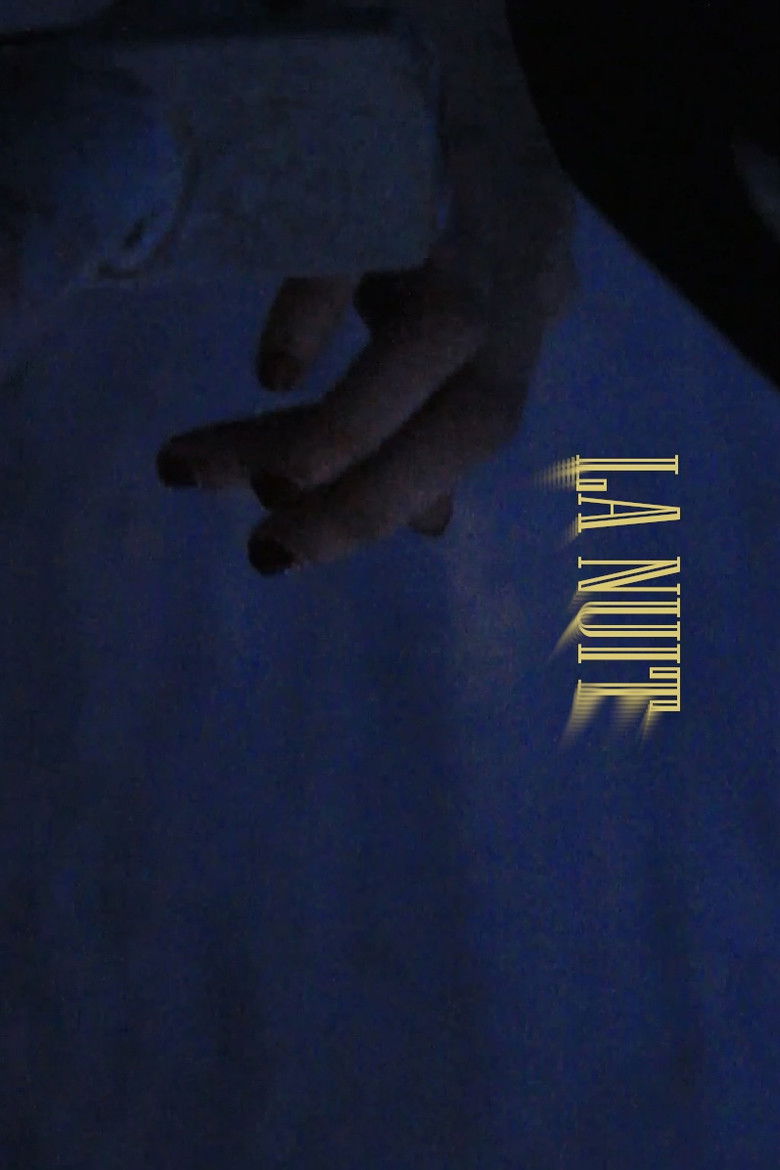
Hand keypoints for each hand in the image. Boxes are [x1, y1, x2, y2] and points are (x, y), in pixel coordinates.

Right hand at [156, 122, 575, 575]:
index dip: (389, 504)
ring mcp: (486, 188)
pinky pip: (377, 214)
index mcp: (523, 309)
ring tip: (206, 466)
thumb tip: (430, 527)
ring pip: (441, 328)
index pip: (476, 434)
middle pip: (477, 407)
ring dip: (335, 425)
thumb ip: (444, 407)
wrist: (471, 34)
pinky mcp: (426, 116)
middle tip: (258, 551)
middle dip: (366, 494)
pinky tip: (271, 360)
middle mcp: (523, 262)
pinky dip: (317, 297)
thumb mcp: (457, 302)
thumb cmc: (452, 183)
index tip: (279, 549)